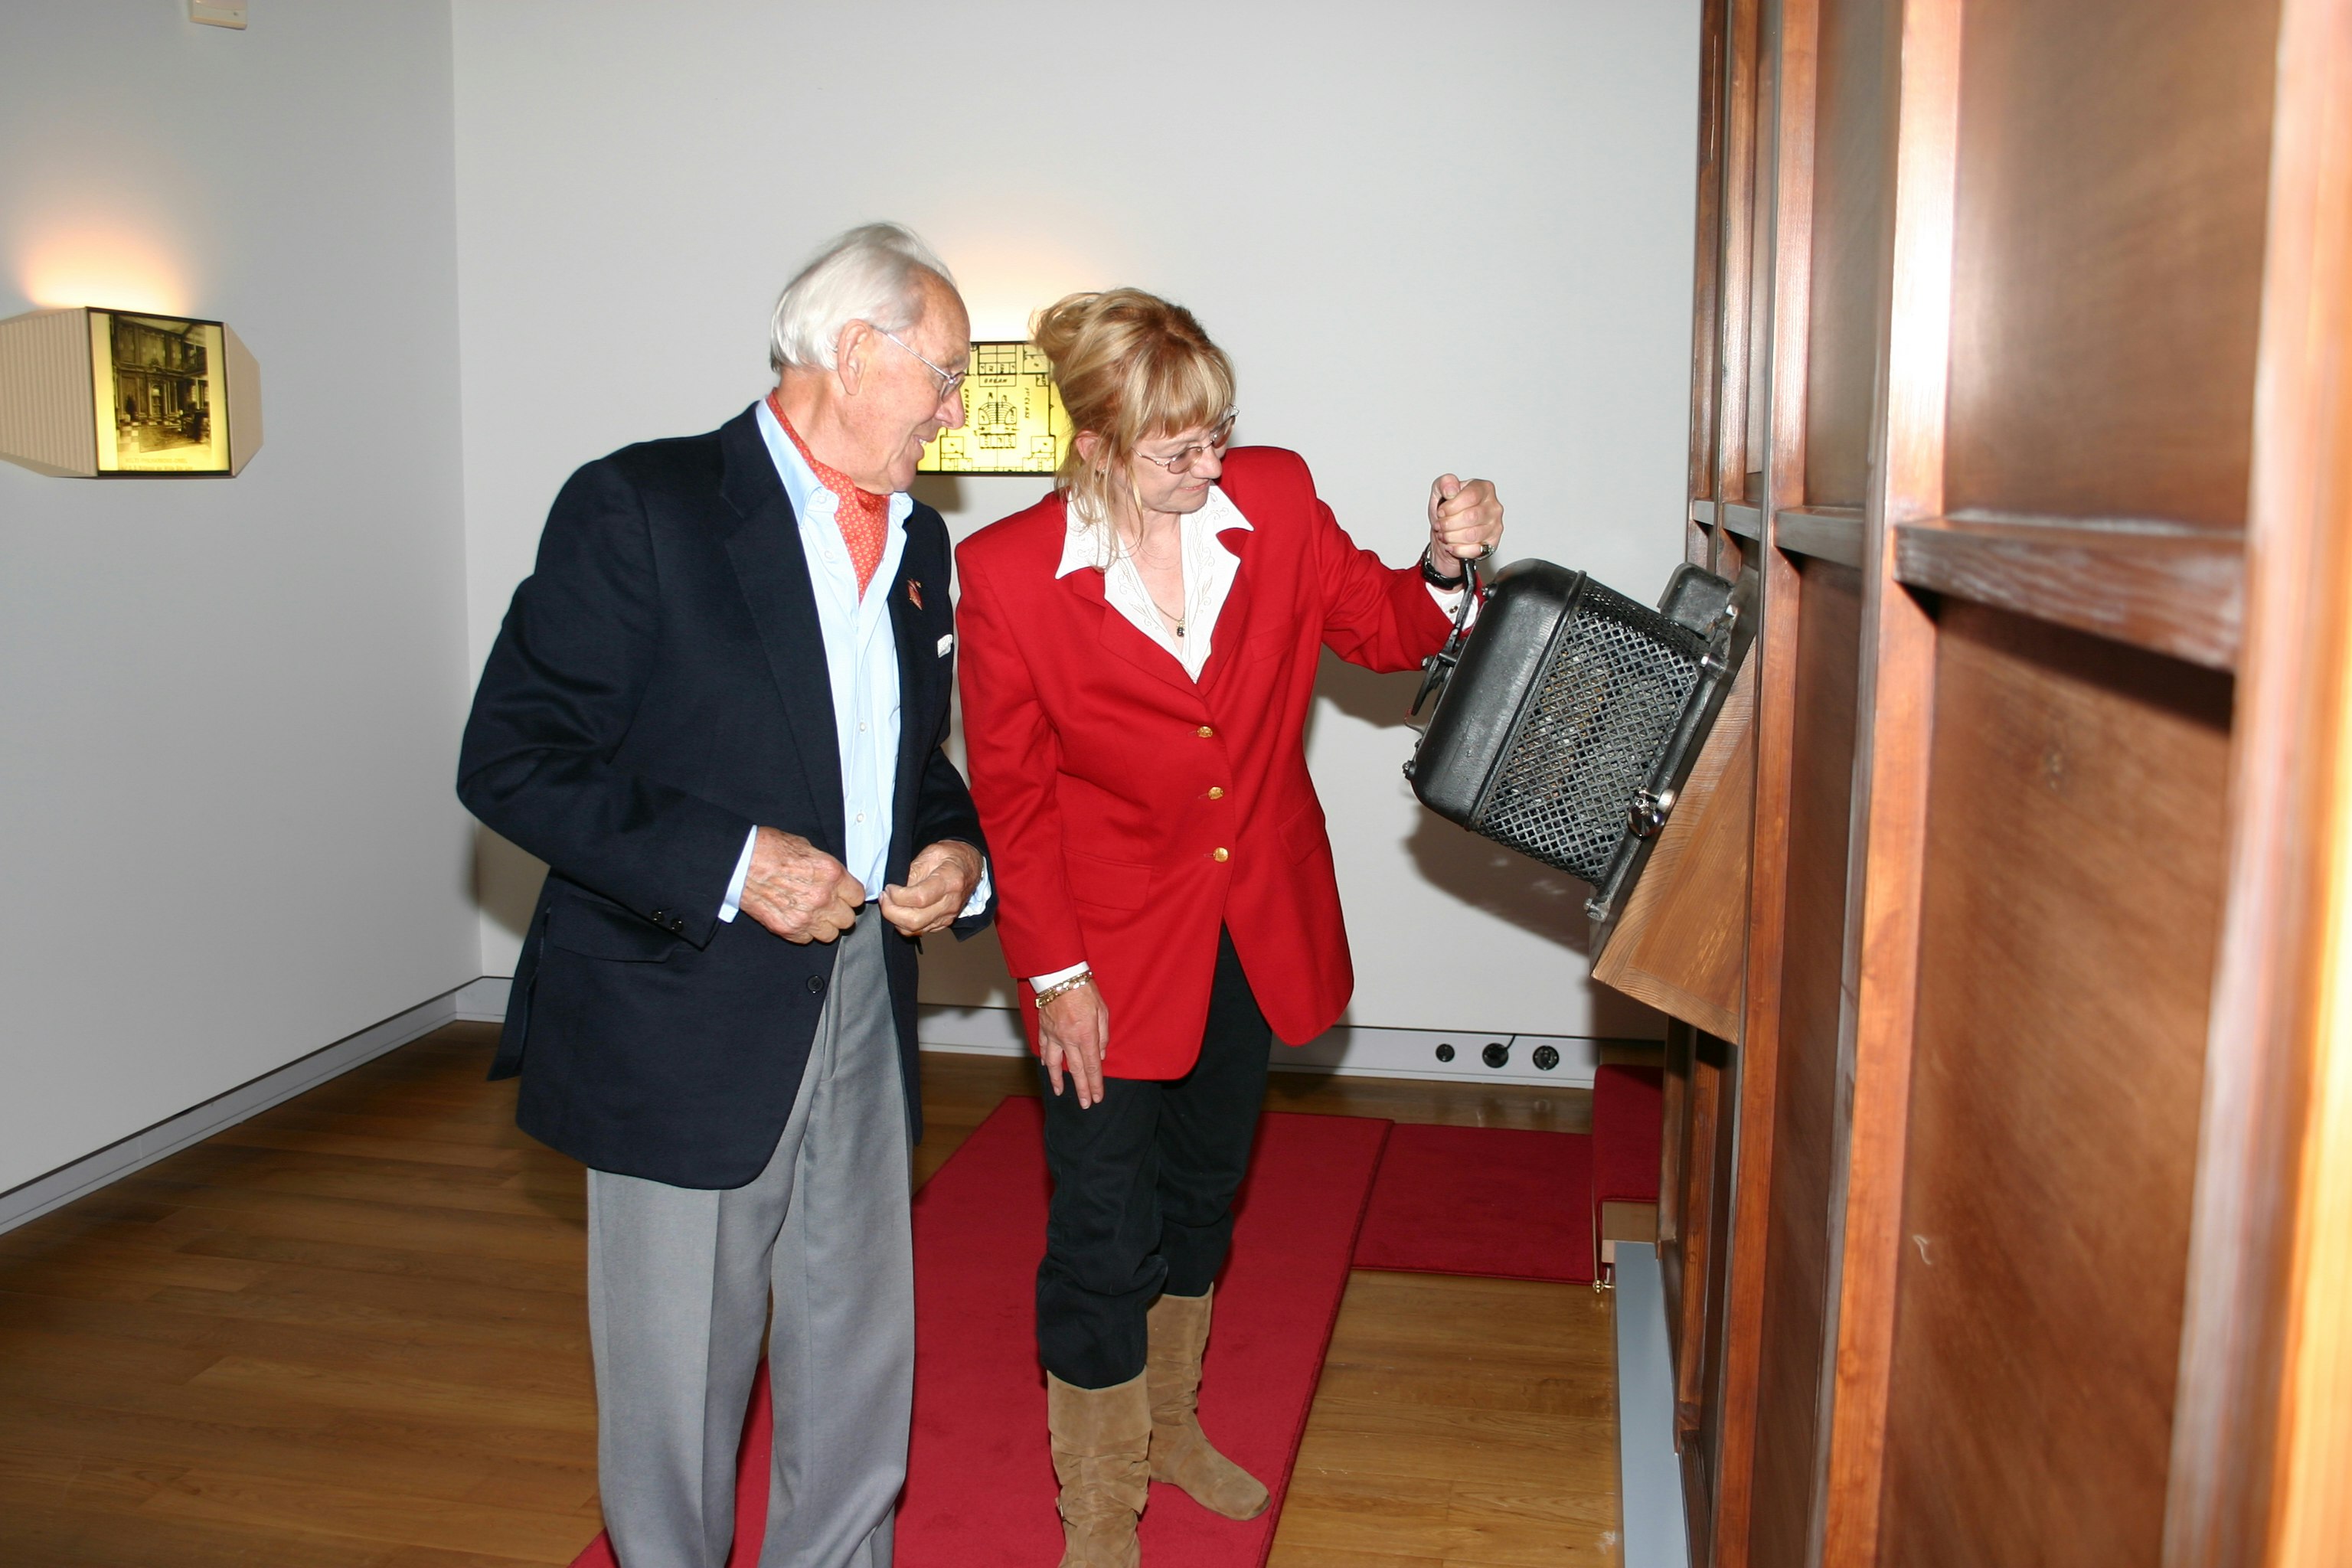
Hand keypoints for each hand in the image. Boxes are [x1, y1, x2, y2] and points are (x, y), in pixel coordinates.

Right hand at [739, 826, 864, 942]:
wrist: (741, 861)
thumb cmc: (770, 849)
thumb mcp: (806, 847)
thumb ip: (826, 867)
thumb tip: (833, 877)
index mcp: (831, 874)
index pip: (858, 897)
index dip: (851, 896)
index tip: (845, 895)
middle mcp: (822, 897)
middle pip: (848, 919)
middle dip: (839, 912)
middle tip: (828, 906)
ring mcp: (805, 916)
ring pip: (830, 934)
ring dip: (824, 926)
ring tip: (813, 915)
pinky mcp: (788, 929)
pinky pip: (807, 939)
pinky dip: (803, 931)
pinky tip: (795, 917)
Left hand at [879, 839, 983, 937]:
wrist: (969, 866)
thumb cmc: (951, 857)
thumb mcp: (931, 854)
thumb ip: (912, 872)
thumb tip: (895, 889)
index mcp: (949, 881)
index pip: (919, 898)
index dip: (897, 896)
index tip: (889, 888)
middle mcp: (950, 903)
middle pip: (915, 920)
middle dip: (891, 912)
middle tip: (885, 898)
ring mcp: (948, 916)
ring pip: (914, 929)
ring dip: (895, 919)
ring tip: (890, 903)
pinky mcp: (943, 923)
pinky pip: (919, 930)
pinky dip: (904, 923)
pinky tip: (901, 909)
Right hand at [1037, 977, 1108, 1108]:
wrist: (1060, 975)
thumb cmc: (1084, 990)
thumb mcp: (1102, 1011)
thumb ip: (1102, 1035)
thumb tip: (1099, 1055)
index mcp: (1086, 1035)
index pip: (1092, 1066)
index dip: (1095, 1084)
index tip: (1097, 1097)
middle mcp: (1068, 1039)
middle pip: (1076, 1070)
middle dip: (1081, 1089)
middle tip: (1085, 1104)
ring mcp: (1054, 1035)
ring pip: (1055, 1064)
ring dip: (1058, 1080)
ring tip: (1060, 1093)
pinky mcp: (1044, 1028)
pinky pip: (1044, 1048)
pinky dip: (1045, 1060)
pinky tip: (1046, 1066)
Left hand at [1425, 474, 1503, 578]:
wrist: (1446, 534)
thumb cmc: (1447, 512)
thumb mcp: (1439, 491)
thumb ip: (1444, 483)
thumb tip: (1451, 489)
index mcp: (1484, 488)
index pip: (1470, 496)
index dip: (1451, 506)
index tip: (1441, 511)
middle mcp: (1493, 506)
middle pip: (1471, 516)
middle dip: (1448, 524)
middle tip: (1440, 525)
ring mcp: (1495, 526)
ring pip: (1472, 535)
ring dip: (1451, 537)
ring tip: (1445, 535)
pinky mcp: (1492, 543)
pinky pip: (1474, 550)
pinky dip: (1457, 549)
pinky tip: (1452, 545)